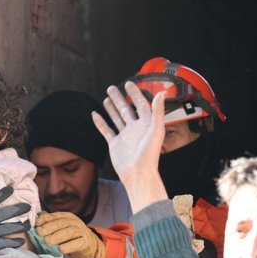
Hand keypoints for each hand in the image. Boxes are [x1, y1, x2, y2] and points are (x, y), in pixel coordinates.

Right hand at [0, 186, 29, 257]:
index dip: (2, 194)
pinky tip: (21, 241)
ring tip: (28, 225)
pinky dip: (16, 242)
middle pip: (7, 213)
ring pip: (11, 228)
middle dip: (19, 209)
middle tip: (28, 206)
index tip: (10, 189)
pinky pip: (8, 242)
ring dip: (21, 226)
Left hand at [35, 211, 105, 257]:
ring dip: (57, 236)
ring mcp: (82, 232)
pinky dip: (68, 246)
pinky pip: (77, 243)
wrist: (88, 249)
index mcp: (67, 217)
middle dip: (49, 228)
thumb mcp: (60, 229)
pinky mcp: (86, 243)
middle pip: (61, 223)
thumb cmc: (71, 239)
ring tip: (47, 241)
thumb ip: (49, 223)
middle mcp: (75, 222)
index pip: (55, 216)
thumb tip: (37, 217)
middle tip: (39, 234)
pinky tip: (60, 250)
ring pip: (69, 232)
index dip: (45, 219)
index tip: (36, 225)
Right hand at [94, 82, 169, 212]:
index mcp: (146, 124)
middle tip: (112, 87)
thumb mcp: (156, 129)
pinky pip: (106, 130)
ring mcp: (124, 136)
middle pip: (126, 109)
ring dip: (111, 108)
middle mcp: (135, 128)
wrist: (138, 173)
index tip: (128, 84)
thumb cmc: (149, 154)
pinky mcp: (115, 144)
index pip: (140, 104)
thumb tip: (161, 92)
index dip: (135, 93)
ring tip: (106, 98)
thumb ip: (157, 110)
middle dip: (119, 98)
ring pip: (116, 118)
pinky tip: (95, 115)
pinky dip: (100, 123)